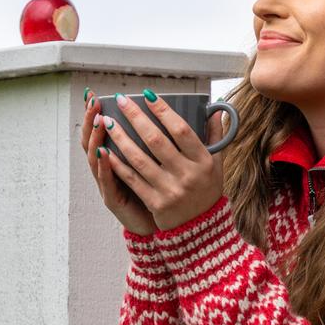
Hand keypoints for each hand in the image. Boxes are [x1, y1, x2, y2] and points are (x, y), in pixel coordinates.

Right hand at [84, 93, 156, 235]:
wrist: (165, 227)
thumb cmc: (162, 193)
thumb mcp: (159, 164)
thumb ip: (163, 141)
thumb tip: (176, 116)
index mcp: (118, 158)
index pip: (101, 131)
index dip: (94, 114)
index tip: (93, 94)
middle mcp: (107, 169)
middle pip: (91, 140)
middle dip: (90, 120)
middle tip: (92, 101)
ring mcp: (108, 184)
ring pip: (95, 158)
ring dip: (95, 138)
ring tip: (97, 121)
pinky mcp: (113, 199)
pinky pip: (106, 181)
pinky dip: (104, 167)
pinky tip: (103, 153)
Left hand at [94, 92, 226, 230]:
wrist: (202, 229)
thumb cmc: (207, 190)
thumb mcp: (217, 164)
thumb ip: (215, 137)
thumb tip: (215, 110)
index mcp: (203, 161)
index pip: (181, 129)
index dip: (163, 111)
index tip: (147, 95)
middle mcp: (187, 175)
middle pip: (156, 140)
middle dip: (135, 117)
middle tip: (120, 100)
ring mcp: (170, 190)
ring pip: (139, 159)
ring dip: (121, 138)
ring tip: (108, 121)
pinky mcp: (156, 203)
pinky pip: (132, 179)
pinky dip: (118, 164)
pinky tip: (106, 150)